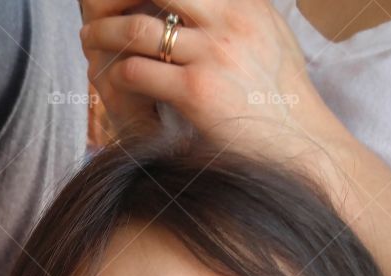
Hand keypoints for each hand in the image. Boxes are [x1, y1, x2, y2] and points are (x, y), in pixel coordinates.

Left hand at [79, 0, 337, 157]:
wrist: (301, 145)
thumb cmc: (283, 99)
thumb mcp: (271, 36)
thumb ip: (240, 10)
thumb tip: (210, 2)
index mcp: (245, 0)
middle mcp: (230, 18)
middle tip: (97, 8)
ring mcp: (213, 53)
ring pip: (137, 29)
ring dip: (105, 35)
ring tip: (89, 40)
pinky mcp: (197, 91)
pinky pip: (138, 72)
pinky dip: (116, 74)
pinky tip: (108, 80)